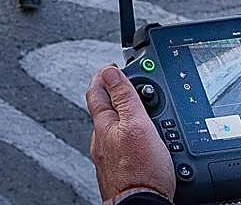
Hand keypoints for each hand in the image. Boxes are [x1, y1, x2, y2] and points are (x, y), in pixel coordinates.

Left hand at [86, 65, 175, 202]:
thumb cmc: (141, 172)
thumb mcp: (137, 125)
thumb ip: (124, 97)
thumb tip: (110, 71)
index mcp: (103, 124)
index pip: (97, 90)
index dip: (105, 75)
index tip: (114, 66)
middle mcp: (102, 140)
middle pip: (107, 109)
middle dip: (118, 95)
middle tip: (132, 85)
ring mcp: (109, 156)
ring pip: (116, 129)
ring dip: (127, 117)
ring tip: (143, 112)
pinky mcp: (119, 170)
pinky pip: (124, 146)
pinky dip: (132, 137)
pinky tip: (143, 143)